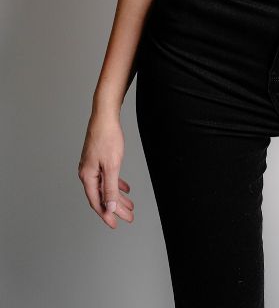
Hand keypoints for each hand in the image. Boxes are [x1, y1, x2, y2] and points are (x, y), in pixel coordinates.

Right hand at [78, 109, 134, 228]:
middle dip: (116, 208)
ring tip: (130, 205)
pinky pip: (107, 177)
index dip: (107, 214)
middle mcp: (87, 173)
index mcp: (87, 176)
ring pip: (106, 187)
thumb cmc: (107, 137)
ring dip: (118, 197)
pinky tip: (125, 188)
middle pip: (102, 196)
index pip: (97, 202)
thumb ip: (110, 189)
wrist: (105, 115)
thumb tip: (110, 208)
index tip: (116, 224)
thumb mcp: (112, 166)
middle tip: (128, 217)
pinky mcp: (97, 159)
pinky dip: (116, 184)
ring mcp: (92, 166)